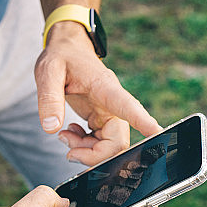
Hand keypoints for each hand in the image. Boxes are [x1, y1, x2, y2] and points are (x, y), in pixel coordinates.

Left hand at [35, 22, 161, 165]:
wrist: (66, 50)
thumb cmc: (61, 55)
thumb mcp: (48, 71)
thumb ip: (49, 98)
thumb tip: (52, 128)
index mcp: (105, 88)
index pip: (129, 107)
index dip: (144, 123)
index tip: (158, 134)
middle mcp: (113, 104)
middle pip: (118, 142)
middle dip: (95, 156)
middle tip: (69, 151)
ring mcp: (109, 114)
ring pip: (110, 147)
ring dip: (86, 152)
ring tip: (64, 136)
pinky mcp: (102, 120)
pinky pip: (101, 145)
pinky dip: (84, 147)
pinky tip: (70, 133)